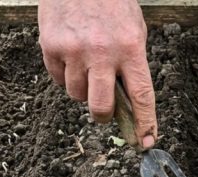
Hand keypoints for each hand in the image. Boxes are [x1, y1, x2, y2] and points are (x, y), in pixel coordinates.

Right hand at [38, 0, 156, 147]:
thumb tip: (127, 103)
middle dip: (104, 115)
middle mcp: (102, 52)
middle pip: (101, 107)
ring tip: (86, 64)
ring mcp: (73, 51)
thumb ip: (132, 64)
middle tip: (105, 111)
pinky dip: (65, 75)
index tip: (147, 142)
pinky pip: (58, 80)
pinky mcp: (50, 47)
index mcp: (130, 47)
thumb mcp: (133, 29)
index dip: (145, 123)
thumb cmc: (111, 2)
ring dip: (83, 89)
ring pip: (77, 95)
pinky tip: (71, 54)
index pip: (141, 96)